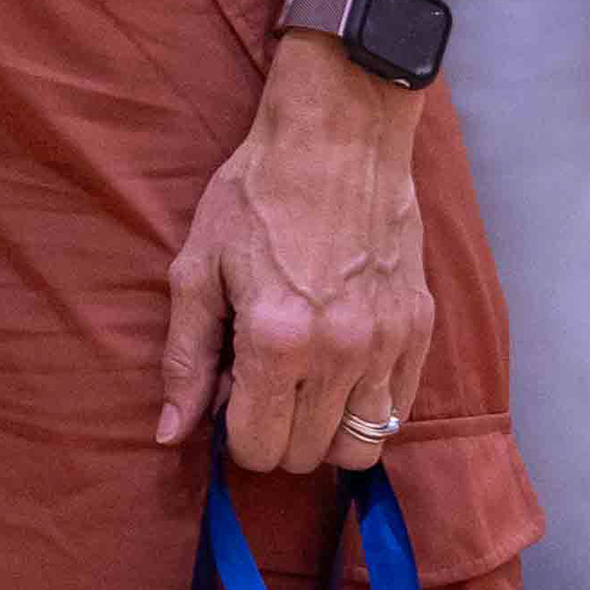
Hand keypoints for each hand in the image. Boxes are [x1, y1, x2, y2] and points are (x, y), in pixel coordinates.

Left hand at [158, 47, 433, 473]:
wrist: (337, 135)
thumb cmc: (256, 194)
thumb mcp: (197, 270)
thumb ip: (185, 359)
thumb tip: (170, 434)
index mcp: (276, 339)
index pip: (257, 447)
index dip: (234, 433)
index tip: (231, 396)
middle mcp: (339, 351)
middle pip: (305, 455)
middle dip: (275, 434)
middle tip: (264, 384)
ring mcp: (387, 342)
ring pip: (361, 446)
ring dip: (325, 431)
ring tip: (306, 386)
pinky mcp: (419, 326)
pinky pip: (399, 407)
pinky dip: (368, 405)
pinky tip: (343, 368)